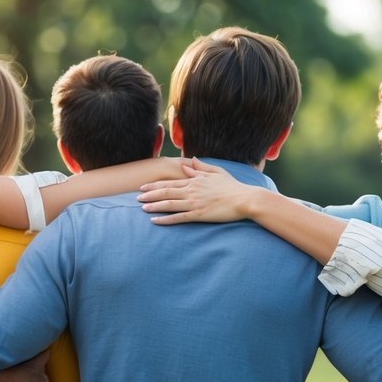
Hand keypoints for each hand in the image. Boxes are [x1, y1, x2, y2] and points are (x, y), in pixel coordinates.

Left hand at [137, 159, 254, 223]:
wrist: (244, 199)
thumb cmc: (232, 186)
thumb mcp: (216, 172)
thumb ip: (200, 167)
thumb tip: (189, 161)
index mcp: (195, 181)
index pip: (170, 182)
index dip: (155, 185)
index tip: (143, 186)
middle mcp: (192, 191)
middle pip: (165, 192)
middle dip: (149, 194)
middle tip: (136, 197)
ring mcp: (194, 203)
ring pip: (169, 204)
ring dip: (154, 206)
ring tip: (142, 208)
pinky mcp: (199, 214)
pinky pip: (179, 217)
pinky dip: (165, 219)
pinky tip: (155, 221)